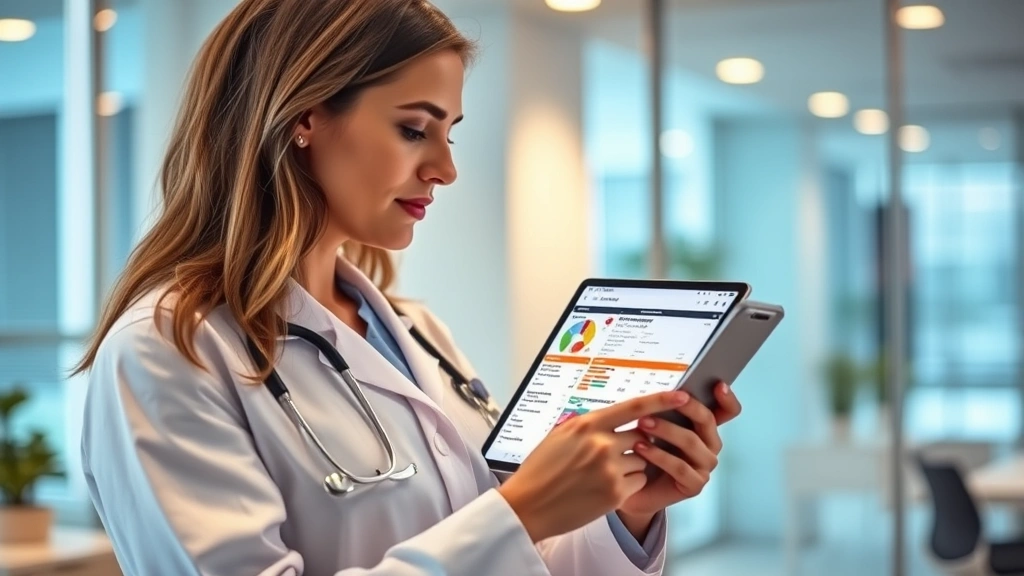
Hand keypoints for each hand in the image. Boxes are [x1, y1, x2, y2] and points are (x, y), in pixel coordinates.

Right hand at [497, 390, 689, 542]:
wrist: (528, 505)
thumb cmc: (541, 469)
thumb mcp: (560, 436)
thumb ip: (589, 426)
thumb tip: (615, 419)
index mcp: (587, 424)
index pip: (633, 407)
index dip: (661, 400)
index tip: (682, 395)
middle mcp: (601, 443)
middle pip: (642, 436)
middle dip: (635, 444)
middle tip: (612, 455)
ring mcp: (610, 469)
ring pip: (642, 460)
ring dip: (631, 466)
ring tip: (601, 475)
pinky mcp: (615, 493)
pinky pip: (638, 482)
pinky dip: (628, 485)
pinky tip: (603, 489)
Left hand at [616, 382, 742, 536]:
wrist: (634, 488)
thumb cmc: (645, 452)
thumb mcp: (654, 425)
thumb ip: (665, 409)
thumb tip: (667, 388)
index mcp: (705, 429)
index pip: (727, 411)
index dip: (727, 398)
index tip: (719, 385)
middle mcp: (710, 446)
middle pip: (708, 421)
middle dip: (686, 407)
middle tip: (663, 400)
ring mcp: (704, 467)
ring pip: (691, 442)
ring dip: (665, 430)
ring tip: (642, 423)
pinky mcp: (694, 485)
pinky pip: (679, 467)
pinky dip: (658, 455)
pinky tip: (640, 447)